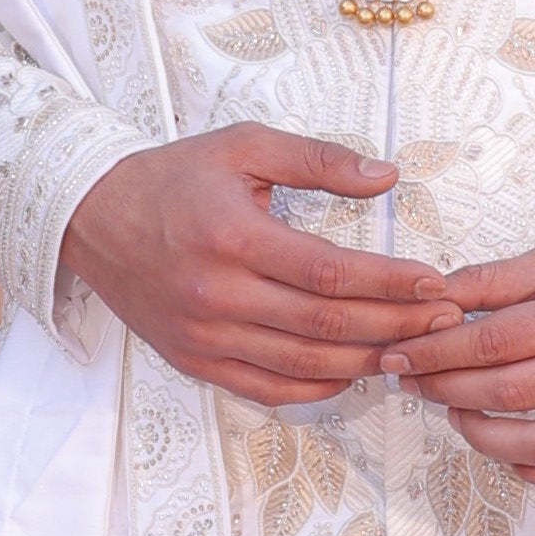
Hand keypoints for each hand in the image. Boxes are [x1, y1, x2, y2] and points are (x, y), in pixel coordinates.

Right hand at [61, 126, 459, 404]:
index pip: (331, 273)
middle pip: (326, 326)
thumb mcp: (242, 146)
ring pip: (303, 365)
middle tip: (444, 321)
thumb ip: (316, 159)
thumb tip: (386, 177)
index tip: (435, 283)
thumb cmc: (171, 176)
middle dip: (396, 325)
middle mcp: (218, 294)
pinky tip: (352, 374)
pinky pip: (266, 390)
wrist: (90, 217)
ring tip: (411, 348)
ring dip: (365, 362)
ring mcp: (205, 335)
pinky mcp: (194, 360)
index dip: (391, 283)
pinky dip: (316, 389)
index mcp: (234, 237)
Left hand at [382, 233, 534, 496]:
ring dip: (483, 436)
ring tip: (456, 413)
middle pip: (508, 392)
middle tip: (414, 382)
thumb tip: (431, 301)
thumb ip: (493, 281)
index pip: (494, 341)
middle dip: (446, 389)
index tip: (402, 355)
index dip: (437, 352)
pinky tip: (508, 449)